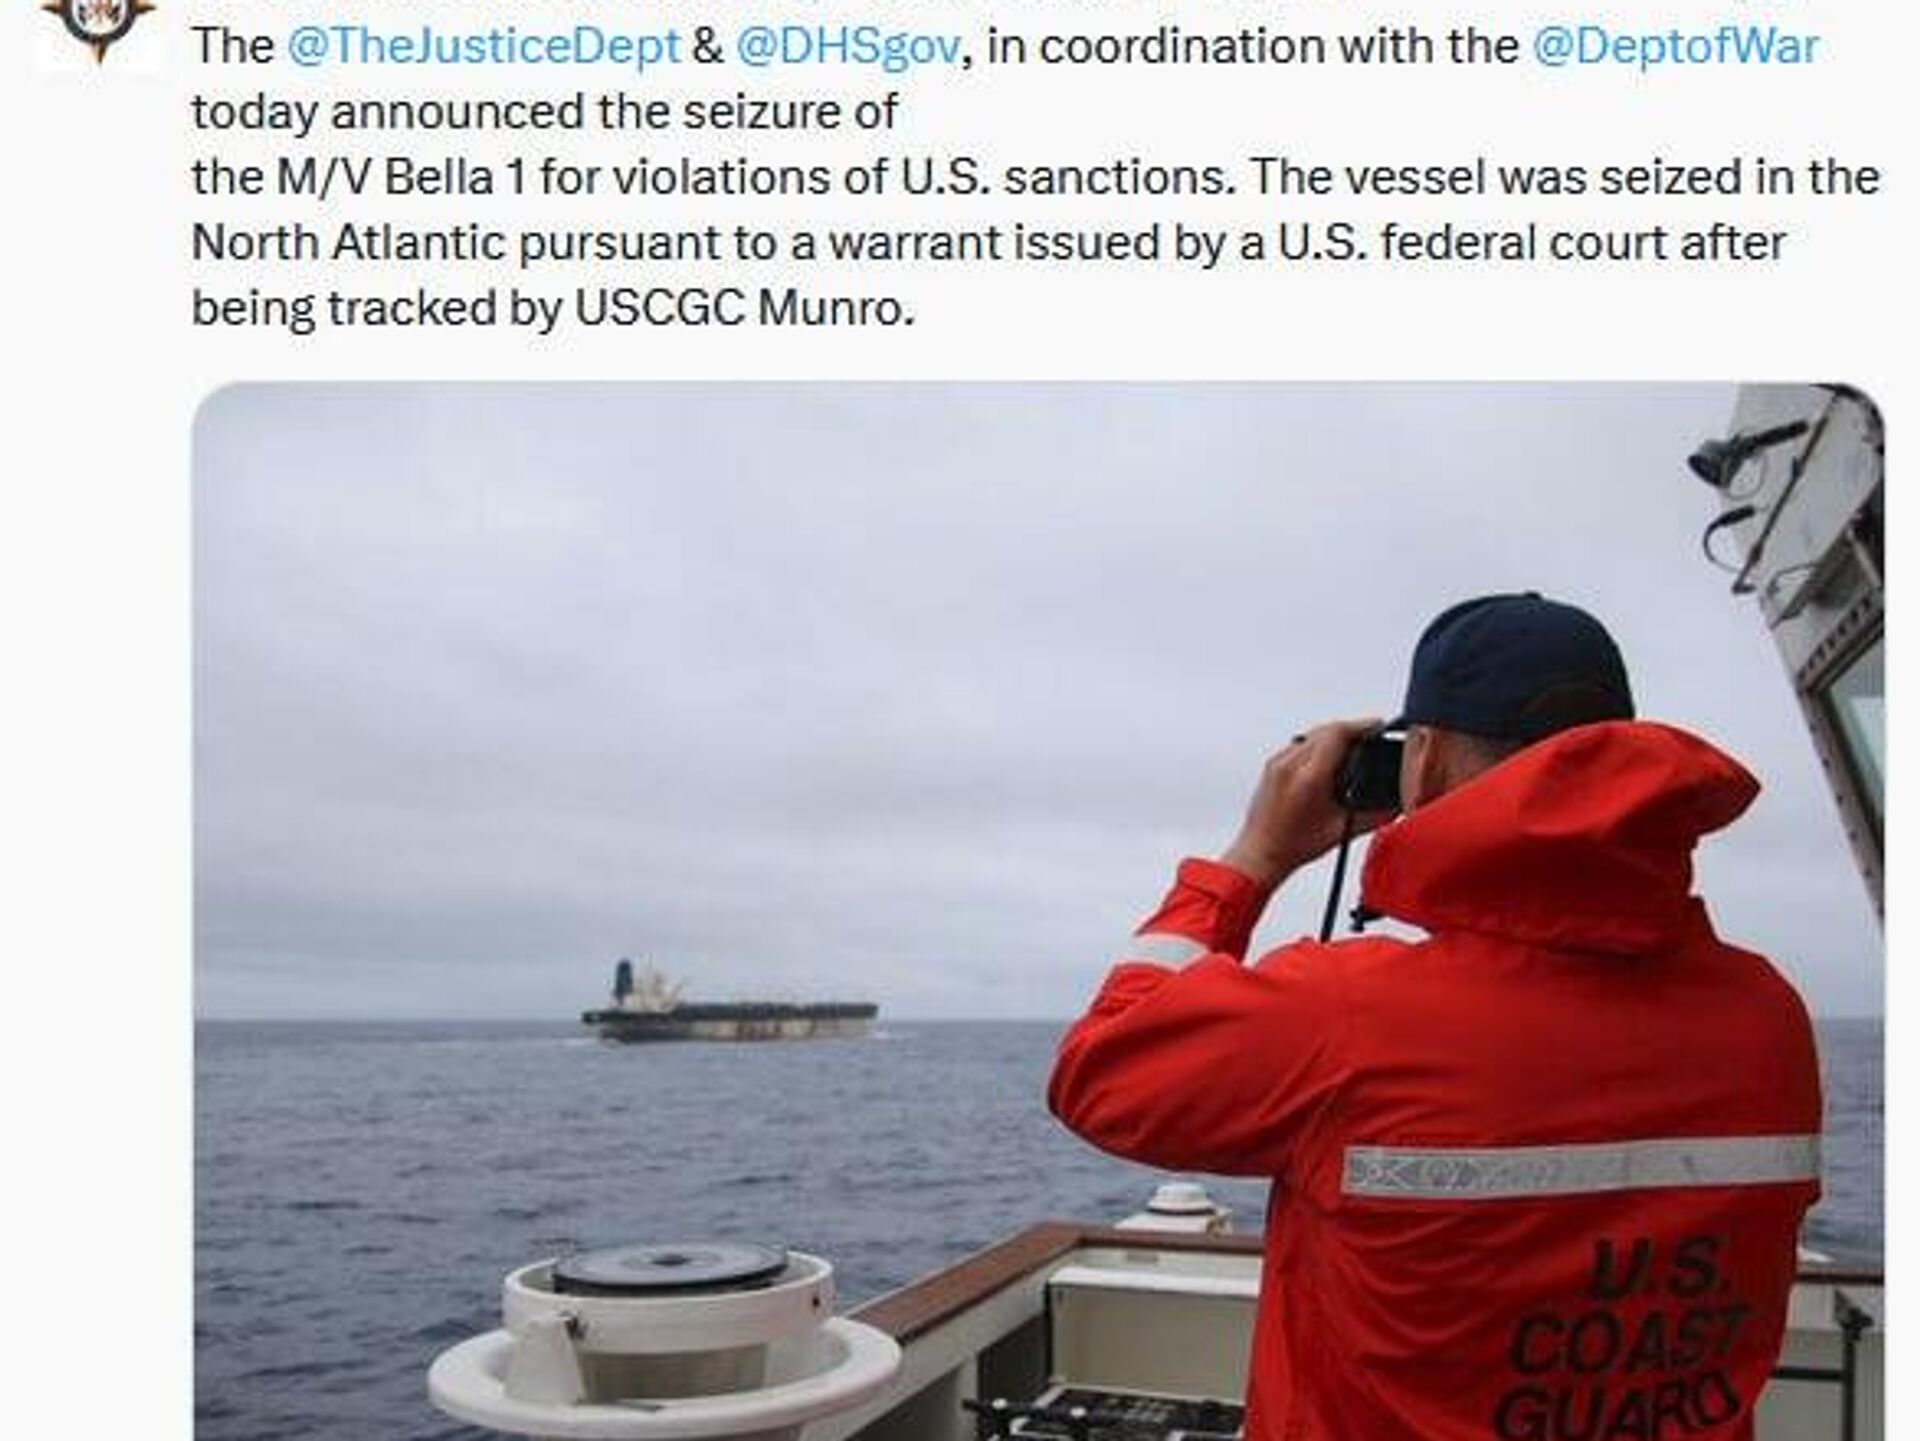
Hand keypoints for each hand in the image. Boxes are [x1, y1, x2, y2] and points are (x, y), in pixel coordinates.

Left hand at [1219, 718, 1388, 890]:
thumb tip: (1395, 803)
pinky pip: (1299, 743)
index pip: (1337, 734)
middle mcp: (1289, 765)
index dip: (1362, 726)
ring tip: (1353, 745)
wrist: (1261, 852)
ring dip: (1334, 734)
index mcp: (1308, 778)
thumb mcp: (1341, 830)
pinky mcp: (1272, 765)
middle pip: (1326, 729)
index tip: (1377, 726)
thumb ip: (1374, 815)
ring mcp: (1278, 763)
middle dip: (1351, 729)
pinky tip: (1329, 757)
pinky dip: (1318, 743)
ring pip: (1312, 734)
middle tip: (1370, 735)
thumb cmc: (1292, 846)